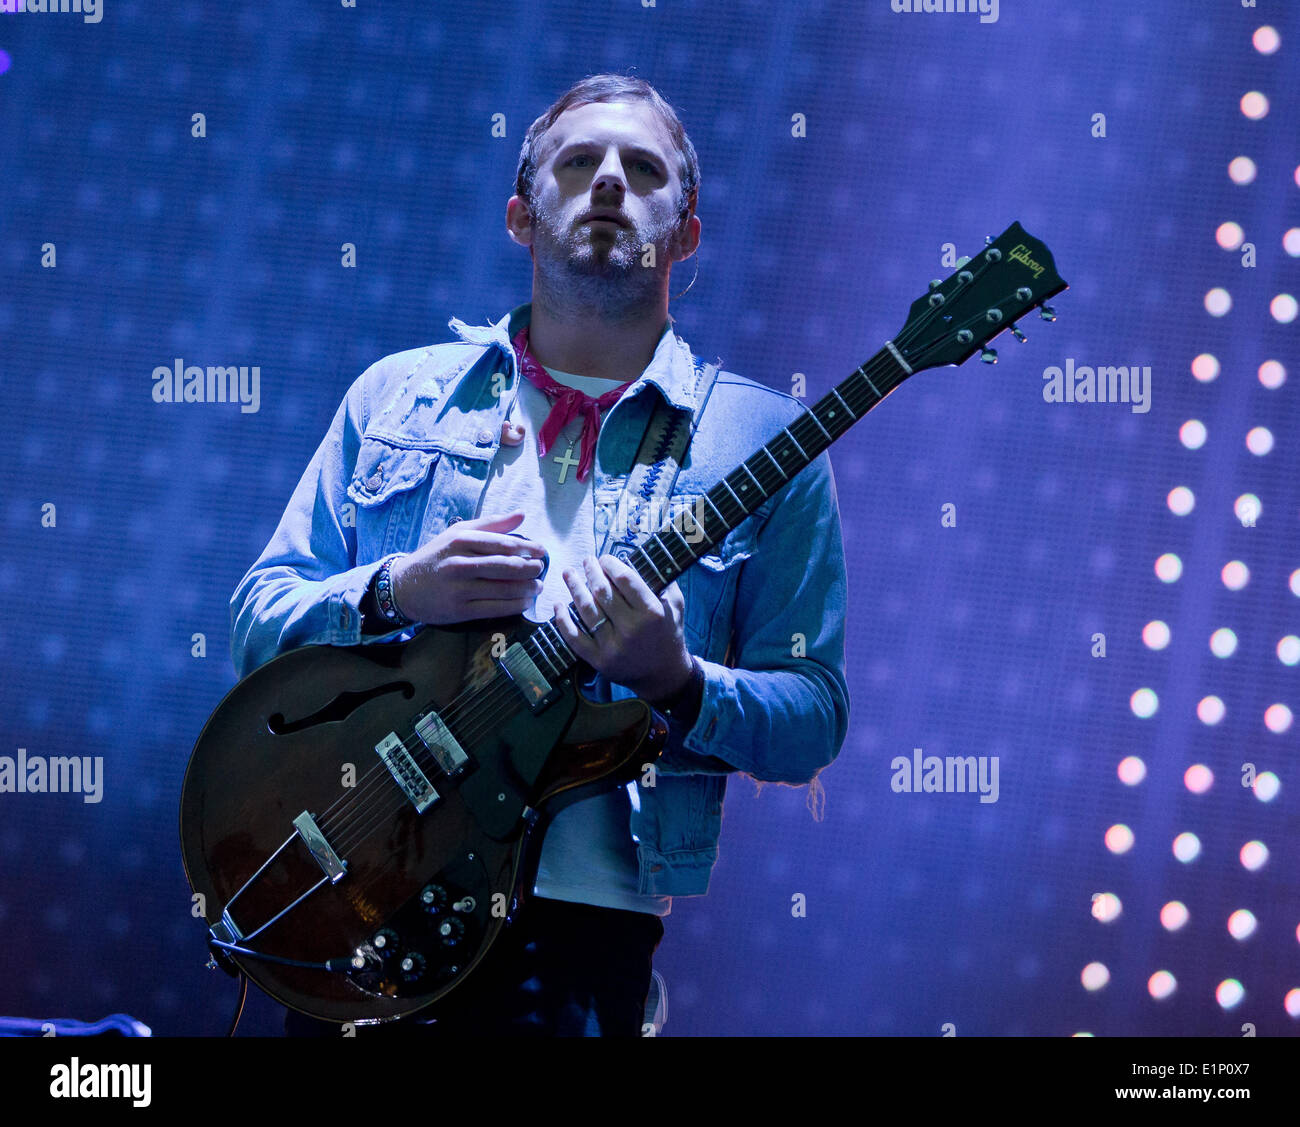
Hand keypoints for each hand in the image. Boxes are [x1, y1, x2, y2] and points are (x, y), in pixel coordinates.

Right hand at [389, 510, 544, 623]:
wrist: (404, 586)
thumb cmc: (437, 556)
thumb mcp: (457, 533)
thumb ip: (491, 524)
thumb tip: (522, 514)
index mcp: (461, 540)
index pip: (503, 543)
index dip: (527, 548)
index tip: (541, 551)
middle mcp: (460, 563)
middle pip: (506, 566)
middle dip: (530, 568)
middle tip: (541, 569)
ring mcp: (459, 588)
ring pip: (503, 589)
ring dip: (527, 589)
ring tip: (538, 587)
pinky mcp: (459, 610)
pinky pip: (494, 608)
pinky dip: (514, 606)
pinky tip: (525, 602)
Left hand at [550, 553, 692, 700]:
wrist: (664, 674)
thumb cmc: (669, 633)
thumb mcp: (676, 605)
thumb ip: (662, 581)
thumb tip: (639, 556)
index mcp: (652, 612)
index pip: (625, 579)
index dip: (610, 564)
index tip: (604, 559)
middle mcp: (632, 629)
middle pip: (602, 592)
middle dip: (591, 571)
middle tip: (587, 561)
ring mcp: (613, 647)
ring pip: (586, 610)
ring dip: (574, 588)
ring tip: (569, 574)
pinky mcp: (599, 661)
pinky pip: (575, 637)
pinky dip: (563, 620)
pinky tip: (558, 605)